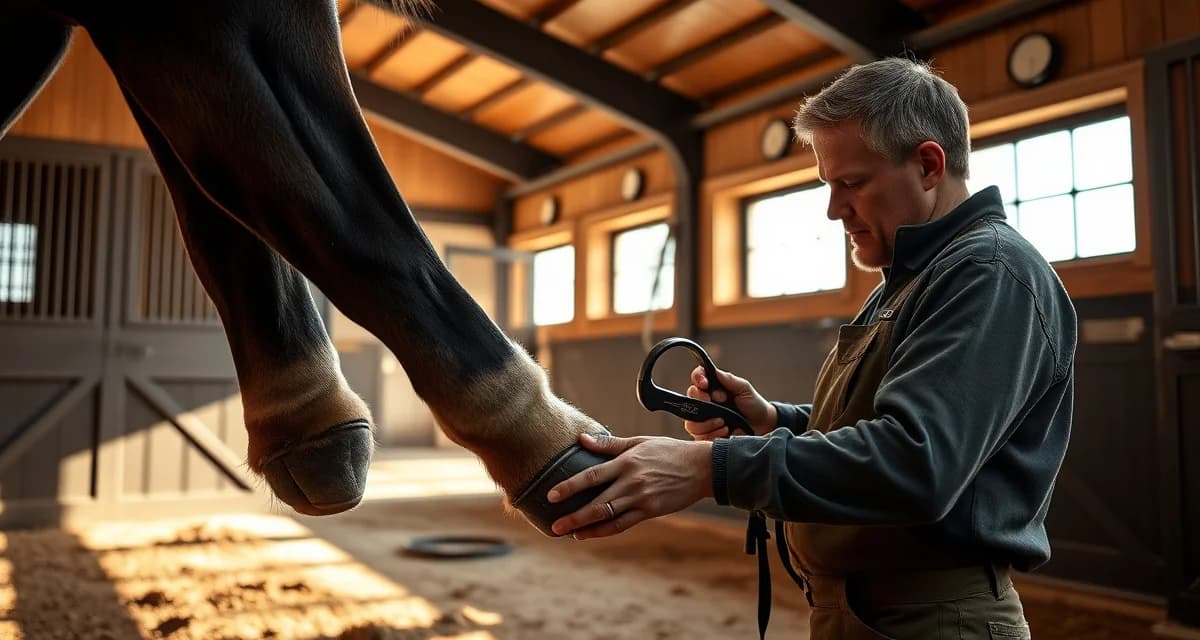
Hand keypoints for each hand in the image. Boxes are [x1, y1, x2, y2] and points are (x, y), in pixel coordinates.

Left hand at [546, 432, 712, 539]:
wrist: (701, 468)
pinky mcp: (650, 511)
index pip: (592, 476)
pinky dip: (605, 531)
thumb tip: (582, 439)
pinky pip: (623, 524)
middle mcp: (631, 482)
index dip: (570, 486)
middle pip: (597, 502)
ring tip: (568, 532)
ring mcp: (641, 499)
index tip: (551, 495)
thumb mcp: (639, 442)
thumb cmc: (668, 451)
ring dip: (586, 526)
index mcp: (626, 463)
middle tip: (554, 525)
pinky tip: (589, 534)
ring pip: (608, 516)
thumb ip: (609, 444)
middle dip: (574, 515)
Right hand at [684, 365, 775, 439]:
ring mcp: (703, 419)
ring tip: (723, 421)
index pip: (697, 377)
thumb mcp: (744, 389)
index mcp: (712, 386)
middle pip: (690, 397)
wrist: (762, 425)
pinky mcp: (705, 434)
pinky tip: (725, 430)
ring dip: (707, 420)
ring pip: (691, 419)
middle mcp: (705, 401)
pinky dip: (711, 433)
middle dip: (701, 399)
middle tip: (716, 402)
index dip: (698, 378)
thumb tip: (714, 371)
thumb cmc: (753, 404)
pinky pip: (698, 435)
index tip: (705, 384)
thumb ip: (729, 379)